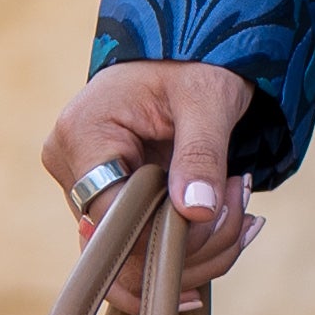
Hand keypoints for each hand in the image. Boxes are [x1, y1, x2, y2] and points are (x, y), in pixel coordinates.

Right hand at [42, 55, 263, 287]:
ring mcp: (82, 186)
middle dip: (193, 245)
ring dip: (198, 250)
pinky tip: (230, 225)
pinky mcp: (103, 201)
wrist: (186, 57)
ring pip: (134, 257)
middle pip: (123, 245)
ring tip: (243, 212)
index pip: (112, 218)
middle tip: (245, 213)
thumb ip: (201, 154)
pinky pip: (141, 245)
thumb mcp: (208, 100)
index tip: (217, 216)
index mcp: (83, 134)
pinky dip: (189, 246)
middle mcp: (69, 165)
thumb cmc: (195, 66)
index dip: (165, 234)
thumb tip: (196, 211)